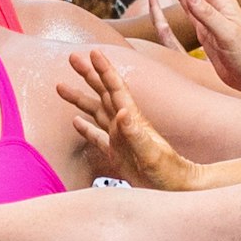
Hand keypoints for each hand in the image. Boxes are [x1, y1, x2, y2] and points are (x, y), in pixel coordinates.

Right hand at [55, 48, 200, 188]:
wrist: (178, 188)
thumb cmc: (169, 172)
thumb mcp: (152, 153)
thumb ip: (136, 134)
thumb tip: (122, 112)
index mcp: (132, 120)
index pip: (116, 89)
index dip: (104, 70)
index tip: (93, 52)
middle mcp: (124, 125)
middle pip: (102, 93)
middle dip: (88, 75)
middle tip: (72, 58)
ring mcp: (119, 139)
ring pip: (95, 111)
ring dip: (80, 98)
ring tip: (61, 86)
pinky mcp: (117, 154)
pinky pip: (96, 137)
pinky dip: (85, 128)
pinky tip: (76, 122)